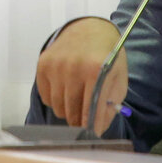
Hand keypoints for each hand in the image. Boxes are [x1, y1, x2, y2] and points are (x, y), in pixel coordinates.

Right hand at [36, 17, 126, 134]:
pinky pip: (46, 97)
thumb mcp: (118, 78)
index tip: (93, 134)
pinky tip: (66, 88)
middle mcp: (74, 67)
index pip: (90, 111)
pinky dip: (56, 99)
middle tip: (86, 116)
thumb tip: (98, 129)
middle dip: (80, 120)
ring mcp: (56, 65)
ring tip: (77, 99)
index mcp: (97, 70)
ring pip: (58, 108)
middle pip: (72, 113)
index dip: (92, 127)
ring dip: (68, 110)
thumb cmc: (106, 55)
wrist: (89, 28)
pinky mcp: (43, 64)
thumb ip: (110, 105)